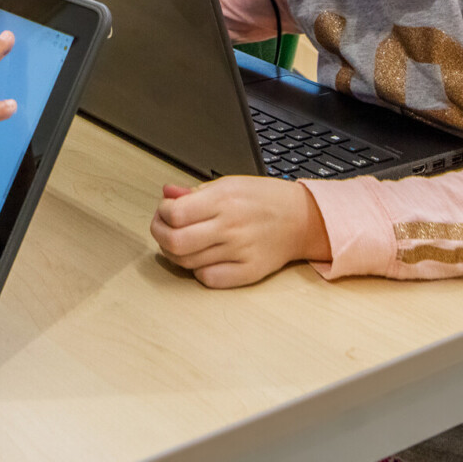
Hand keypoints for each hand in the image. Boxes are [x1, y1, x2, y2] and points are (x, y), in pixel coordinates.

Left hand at [150, 177, 331, 288]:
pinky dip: (198, 271)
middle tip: (163, 229)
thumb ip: (194, 192)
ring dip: (176, 253)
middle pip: (175, 241)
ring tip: (182, 242)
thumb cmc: (265, 199)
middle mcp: (230, 227)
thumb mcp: (228, 184)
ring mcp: (240, 252)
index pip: (174, 214)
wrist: (302, 219)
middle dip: (160, 235)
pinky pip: (209, 279)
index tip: (165, 211)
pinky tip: (202, 259)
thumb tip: (167, 194)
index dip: (162, 213)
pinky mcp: (249, 272)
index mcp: (223, 200)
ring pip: (187, 262)